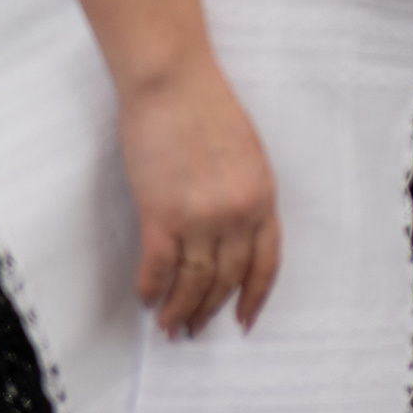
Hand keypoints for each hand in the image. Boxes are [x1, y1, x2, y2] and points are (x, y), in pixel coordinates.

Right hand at [119, 61, 279, 337]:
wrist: (173, 84)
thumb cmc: (207, 109)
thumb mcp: (247, 155)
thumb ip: (245, 195)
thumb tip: (230, 235)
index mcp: (262, 196)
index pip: (265, 262)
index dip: (253, 296)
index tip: (244, 319)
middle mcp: (237, 213)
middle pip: (226, 278)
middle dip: (209, 310)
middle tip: (193, 328)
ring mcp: (199, 217)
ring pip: (192, 283)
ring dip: (179, 310)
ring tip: (168, 326)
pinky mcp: (160, 215)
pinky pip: (157, 270)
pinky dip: (150, 290)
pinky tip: (146, 299)